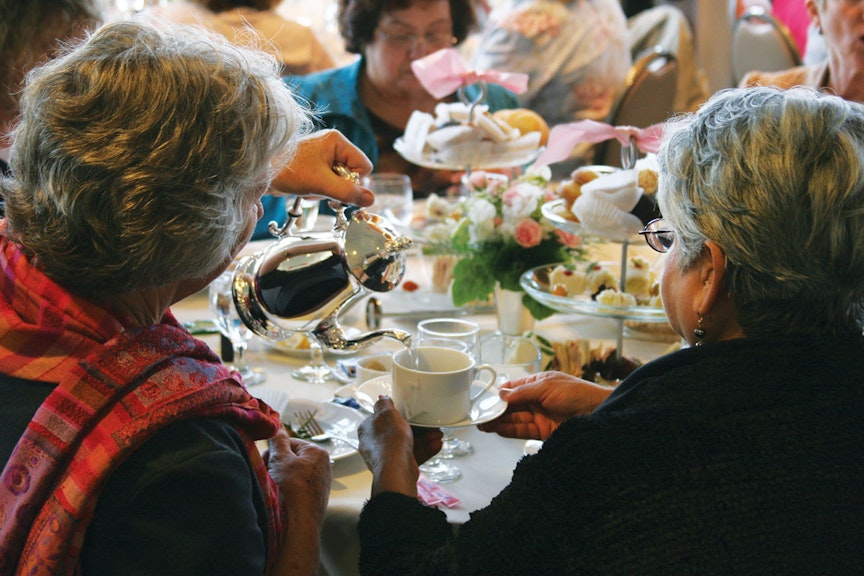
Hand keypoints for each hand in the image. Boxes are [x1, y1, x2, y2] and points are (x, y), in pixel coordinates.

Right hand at [266, 427, 330, 575]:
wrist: (300, 521)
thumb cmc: (291, 488)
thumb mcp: (280, 459)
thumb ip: (277, 440)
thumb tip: (276, 425)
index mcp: (318, 452)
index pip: (290, 443)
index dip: (274, 451)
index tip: (265, 462)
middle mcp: (324, 465)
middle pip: (292, 458)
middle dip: (277, 465)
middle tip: (267, 475)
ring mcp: (321, 482)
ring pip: (294, 473)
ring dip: (281, 478)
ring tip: (274, 488)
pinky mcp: (317, 497)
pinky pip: (299, 487)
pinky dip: (288, 490)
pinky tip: (282, 498)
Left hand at [271, 129, 374, 206]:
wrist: (262, 172)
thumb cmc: (288, 171)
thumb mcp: (321, 183)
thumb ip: (348, 192)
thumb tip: (371, 200)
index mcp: (337, 141)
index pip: (364, 166)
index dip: (356, 182)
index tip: (341, 190)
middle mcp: (333, 146)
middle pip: (354, 174)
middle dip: (341, 187)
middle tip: (325, 191)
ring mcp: (325, 156)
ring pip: (342, 181)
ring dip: (330, 190)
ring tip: (313, 188)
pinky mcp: (317, 166)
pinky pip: (331, 182)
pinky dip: (323, 190)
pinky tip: (309, 189)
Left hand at [358, 396, 441, 496]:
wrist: (396, 470)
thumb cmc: (389, 441)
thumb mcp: (387, 414)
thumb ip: (384, 404)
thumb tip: (381, 398)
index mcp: (368, 430)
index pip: (381, 418)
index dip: (396, 414)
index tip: (409, 412)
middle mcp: (375, 444)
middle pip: (398, 431)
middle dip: (416, 427)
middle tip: (429, 424)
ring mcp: (387, 457)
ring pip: (408, 444)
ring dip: (424, 438)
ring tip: (438, 434)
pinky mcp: (399, 467)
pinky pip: (413, 455)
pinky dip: (425, 449)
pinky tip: (437, 445)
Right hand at [477, 371, 612, 439]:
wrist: (597, 412)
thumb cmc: (576, 393)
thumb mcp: (547, 386)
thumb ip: (523, 392)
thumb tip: (502, 394)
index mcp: (538, 384)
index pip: (514, 388)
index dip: (500, 394)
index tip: (486, 400)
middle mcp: (537, 400)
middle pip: (512, 406)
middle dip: (496, 411)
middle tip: (480, 416)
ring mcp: (540, 416)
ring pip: (515, 419)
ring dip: (499, 422)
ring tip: (483, 425)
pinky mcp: (543, 431)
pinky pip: (522, 430)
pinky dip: (509, 430)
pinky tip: (497, 430)